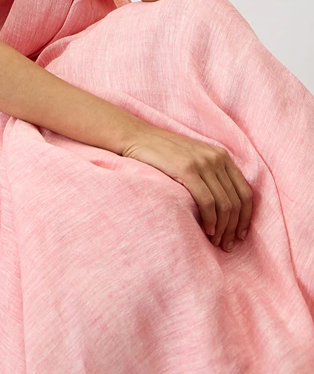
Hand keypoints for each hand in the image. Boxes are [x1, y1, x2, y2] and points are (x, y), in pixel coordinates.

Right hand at [121, 124, 252, 251]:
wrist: (138, 137)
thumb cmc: (164, 153)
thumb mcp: (194, 158)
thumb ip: (211, 175)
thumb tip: (226, 209)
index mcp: (221, 155)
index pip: (245, 192)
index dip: (246, 218)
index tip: (240, 235)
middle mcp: (216, 158)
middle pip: (236, 201)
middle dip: (234, 228)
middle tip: (227, 246)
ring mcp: (202, 163)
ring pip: (224, 204)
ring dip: (223, 228)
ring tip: (216, 242)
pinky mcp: (187, 169)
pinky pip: (207, 201)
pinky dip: (210, 220)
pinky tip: (207, 230)